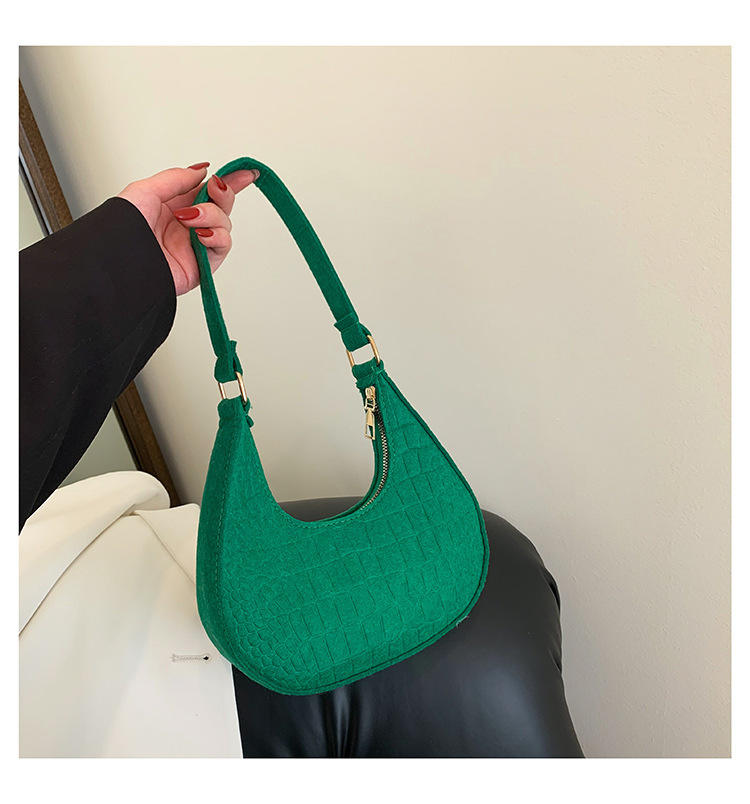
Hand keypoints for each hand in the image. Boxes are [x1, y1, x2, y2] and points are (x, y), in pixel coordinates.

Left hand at [118, 162, 258, 295]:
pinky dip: (217, 236)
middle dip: (225, 193)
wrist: (122, 264)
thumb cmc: (123, 231)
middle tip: (216, 189)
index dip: (228, 181)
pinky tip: (201, 235)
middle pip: (221, 205)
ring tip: (190, 219)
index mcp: (173, 205)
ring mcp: (196, 243)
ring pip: (224, 223)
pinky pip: (223, 245)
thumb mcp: (145, 191)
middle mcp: (187, 224)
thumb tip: (202, 171)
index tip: (246, 172)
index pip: (207, 190)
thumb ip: (176, 178)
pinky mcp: (203, 263)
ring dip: (212, 216)